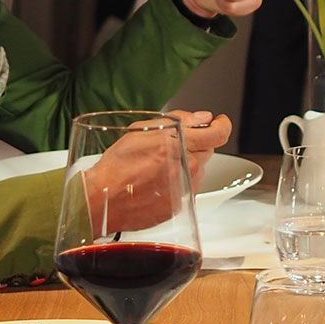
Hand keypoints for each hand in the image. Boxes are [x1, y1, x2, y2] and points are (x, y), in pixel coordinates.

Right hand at [80, 111, 233, 232]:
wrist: (102, 200)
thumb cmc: (116, 166)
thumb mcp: (142, 130)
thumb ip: (178, 121)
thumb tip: (202, 118)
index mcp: (179, 147)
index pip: (218, 134)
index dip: (221, 125)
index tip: (218, 122)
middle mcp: (187, 169)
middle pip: (207, 150)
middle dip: (196, 143)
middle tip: (172, 143)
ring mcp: (185, 189)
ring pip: (198, 169)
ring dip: (186, 163)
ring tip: (158, 164)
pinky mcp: (179, 205)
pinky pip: (187, 187)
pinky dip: (178, 180)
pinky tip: (156, 179)